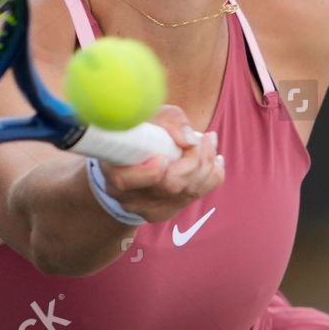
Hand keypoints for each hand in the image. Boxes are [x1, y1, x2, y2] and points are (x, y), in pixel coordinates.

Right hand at [96, 105, 224, 221]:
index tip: (164, 156)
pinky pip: (199, 195)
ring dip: (207, 162)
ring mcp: (150, 209)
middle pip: (169, 186)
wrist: (135, 158)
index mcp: (114, 173)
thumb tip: (188, 139)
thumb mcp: (148, 117)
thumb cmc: (139, 132)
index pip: (126, 182)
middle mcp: (129, 198)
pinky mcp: (168, 211)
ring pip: (188, 191)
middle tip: (205, 136)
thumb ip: (167, 121)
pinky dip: (212, 174)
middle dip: (194, 159)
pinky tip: (214, 159)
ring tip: (209, 140)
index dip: (150, 171)